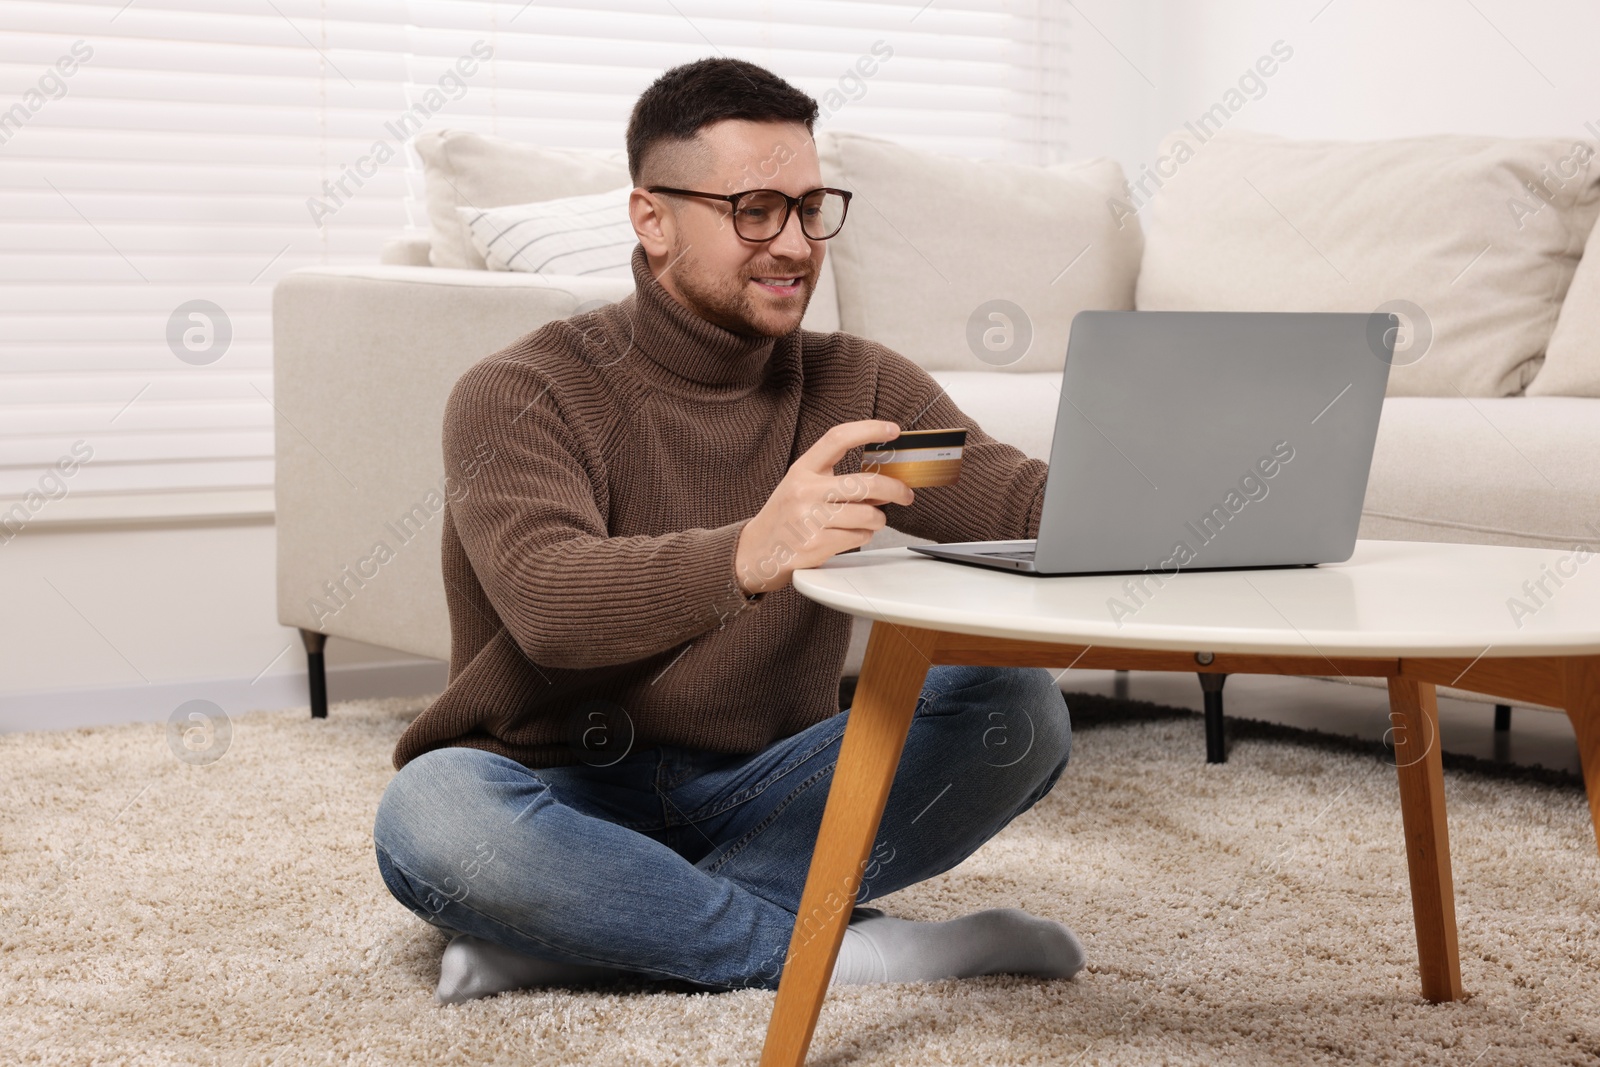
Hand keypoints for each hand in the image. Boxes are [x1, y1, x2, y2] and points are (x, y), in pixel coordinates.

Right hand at [734, 420, 914, 594]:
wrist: (755, 552)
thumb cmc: (784, 517)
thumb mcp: (802, 487)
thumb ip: (836, 479)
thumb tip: (883, 482)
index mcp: (802, 470)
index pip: (838, 438)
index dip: (869, 429)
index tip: (892, 430)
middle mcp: (805, 491)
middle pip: (865, 483)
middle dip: (895, 489)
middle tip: (906, 494)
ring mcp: (810, 518)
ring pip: (868, 514)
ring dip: (877, 519)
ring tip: (867, 520)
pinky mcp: (817, 544)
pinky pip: (860, 537)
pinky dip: (863, 536)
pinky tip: (850, 535)